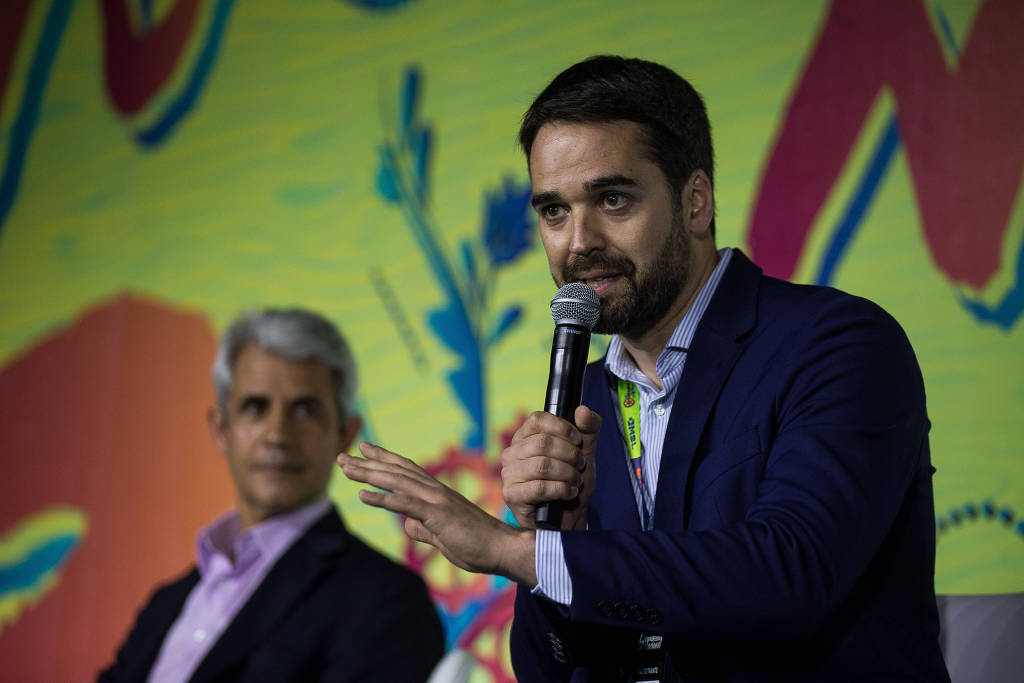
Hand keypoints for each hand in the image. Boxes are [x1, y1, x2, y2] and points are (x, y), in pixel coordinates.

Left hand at [339, 442, 536, 584]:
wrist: (503, 549)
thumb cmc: (477, 544)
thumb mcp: (443, 536)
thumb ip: (424, 528)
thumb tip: (408, 525)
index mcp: (437, 494)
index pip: (405, 470)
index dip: (384, 458)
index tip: (363, 449)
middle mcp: (435, 491)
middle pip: (396, 470)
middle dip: (367, 463)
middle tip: (342, 456)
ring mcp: (436, 501)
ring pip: (397, 481)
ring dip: (369, 474)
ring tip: (346, 468)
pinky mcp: (438, 515)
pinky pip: (405, 504)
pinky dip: (382, 498)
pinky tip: (362, 496)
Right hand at [500, 405, 600, 530]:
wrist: (569, 518)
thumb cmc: (571, 481)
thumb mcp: (585, 452)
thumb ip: (588, 429)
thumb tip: (582, 410)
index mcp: (525, 437)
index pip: (537, 419)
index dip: (562, 427)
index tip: (577, 441)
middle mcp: (512, 453)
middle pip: (542, 442)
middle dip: (570, 455)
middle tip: (580, 465)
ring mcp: (509, 474)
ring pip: (542, 465)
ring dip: (568, 474)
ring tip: (576, 481)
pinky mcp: (512, 495)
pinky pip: (540, 487)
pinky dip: (562, 490)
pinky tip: (569, 493)